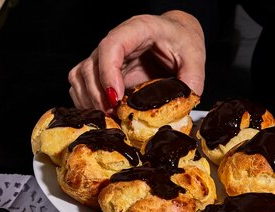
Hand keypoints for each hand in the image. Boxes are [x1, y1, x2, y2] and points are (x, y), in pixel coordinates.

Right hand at [68, 11, 205, 111]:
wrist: (175, 36)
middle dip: (98, 95)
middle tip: (114, 115)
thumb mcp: (194, 57)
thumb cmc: (181, 41)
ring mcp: (103, 56)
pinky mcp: (100, 70)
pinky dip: (86, 102)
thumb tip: (182, 105)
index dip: (109, 73)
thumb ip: (192, 80)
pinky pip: (80, 85)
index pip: (111, 46)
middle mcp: (115, 41)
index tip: (116, 98)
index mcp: (138, 30)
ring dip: (89, 101)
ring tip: (109, 117)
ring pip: (80, 76)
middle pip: (90, 66)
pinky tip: (103, 114)